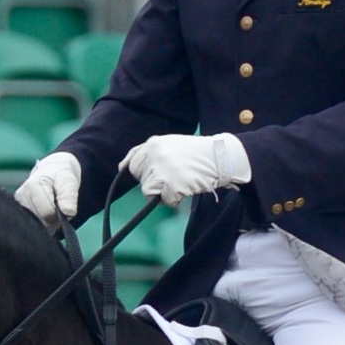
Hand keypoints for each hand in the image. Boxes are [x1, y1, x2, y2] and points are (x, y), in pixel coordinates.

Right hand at [14, 151, 80, 229]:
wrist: (51, 173)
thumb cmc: (60, 177)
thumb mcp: (69, 181)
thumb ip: (69, 196)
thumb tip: (68, 212)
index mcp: (33, 185)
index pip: (48, 212)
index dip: (60, 213)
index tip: (63, 203)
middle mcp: (21, 196)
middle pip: (42, 221)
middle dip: (54, 218)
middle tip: (57, 205)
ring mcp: (17, 205)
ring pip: (39, 226)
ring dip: (49, 222)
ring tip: (51, 207)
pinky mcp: (17, 212)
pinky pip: (34, 227)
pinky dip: (43, 223)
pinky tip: (44, 212)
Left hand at [120, 132, 252, 206]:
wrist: (220, 156)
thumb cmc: (197, 152)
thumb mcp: (171, 143)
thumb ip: (151, 152)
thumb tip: (123, 167)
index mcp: (153, 143)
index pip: (133, 163)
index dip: (142, 172)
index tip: (151, 177)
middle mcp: (154, 156)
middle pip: (141, 179)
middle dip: (152, 183)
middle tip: (171, 180)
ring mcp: (162, 171)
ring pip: (148, 191)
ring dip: (162, 193)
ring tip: (178, 185)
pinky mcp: (172, 185)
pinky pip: (165, 201)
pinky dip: (174, 200)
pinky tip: (185, 190)